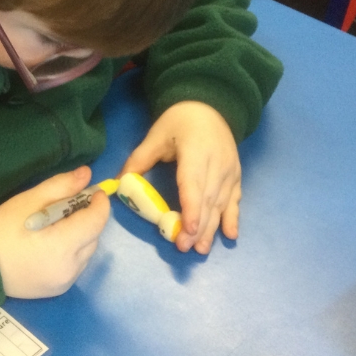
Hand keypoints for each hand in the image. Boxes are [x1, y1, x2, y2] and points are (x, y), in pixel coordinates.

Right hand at [0, 166, 110, 297]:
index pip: (96, 222)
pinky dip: (72, 254)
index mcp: (62, 245)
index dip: (99, 204)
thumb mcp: (29, 200)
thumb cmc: (1, 229)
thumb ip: (61, 186)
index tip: (93, 192)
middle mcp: (69, 268)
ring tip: (57, 228)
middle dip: (87, 220)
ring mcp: (64, 282)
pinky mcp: (57, 290)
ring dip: (80, 237)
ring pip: (86, 253)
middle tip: (68, 208)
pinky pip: (75, 267)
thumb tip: (87, 174)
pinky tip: (52, 246)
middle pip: (93, 237)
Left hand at [120, 102, 240, 253]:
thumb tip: (119, 183)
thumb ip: (139, 159)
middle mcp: (217, 163)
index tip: (188, 230)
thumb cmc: (179, 121)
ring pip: (221, 203)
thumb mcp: (156, 136)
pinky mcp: (236, 175)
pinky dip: (233, 218)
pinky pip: (235, 199)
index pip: (194, 185)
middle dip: (198, 227)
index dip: (192, 209)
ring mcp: (229, 171)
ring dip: (212, 228)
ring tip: (202, 249)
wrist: (209, 106)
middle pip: (207, 199)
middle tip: (184, 248)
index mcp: (196, 152)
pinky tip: (230, 235)